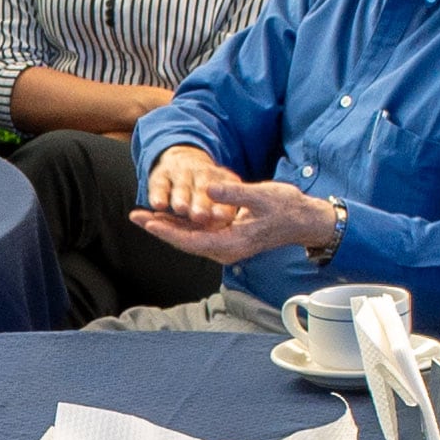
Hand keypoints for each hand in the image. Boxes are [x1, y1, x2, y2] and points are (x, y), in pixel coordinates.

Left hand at [129, 170, 337, 266]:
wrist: (303, 220)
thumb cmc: (286, 207)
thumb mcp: (261, 195)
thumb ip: (234, 193)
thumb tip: (209, 188)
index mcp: (232, 243)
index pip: (192, 240)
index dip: (168, 231)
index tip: (149, 221)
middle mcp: (225, 250)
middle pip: (185, 241)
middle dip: (160, 228)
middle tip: (135, 215)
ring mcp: (225, 246)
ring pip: (190, 238)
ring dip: (167, 227)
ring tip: (144, 215)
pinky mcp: (227, 238)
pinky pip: (199, 233)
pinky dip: (182, 224)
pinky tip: (168, 214)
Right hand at [144, 143, 238, 221]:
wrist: (184, 163)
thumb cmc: (212, 195)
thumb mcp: (226, 197)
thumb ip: (225, 211)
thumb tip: (224, 221)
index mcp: (225, 180)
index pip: (226, 193)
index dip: (223, 206)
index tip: (222, 216)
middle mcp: (203, 173)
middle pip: (202, 189)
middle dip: (200, 203)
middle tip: (200, 215)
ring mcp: (180, 173)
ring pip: (181, 188)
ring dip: (181, 198)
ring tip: (181, 208)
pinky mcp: (160, 176)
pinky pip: (160, 186)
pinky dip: (158, 195)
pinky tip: (158, 205)